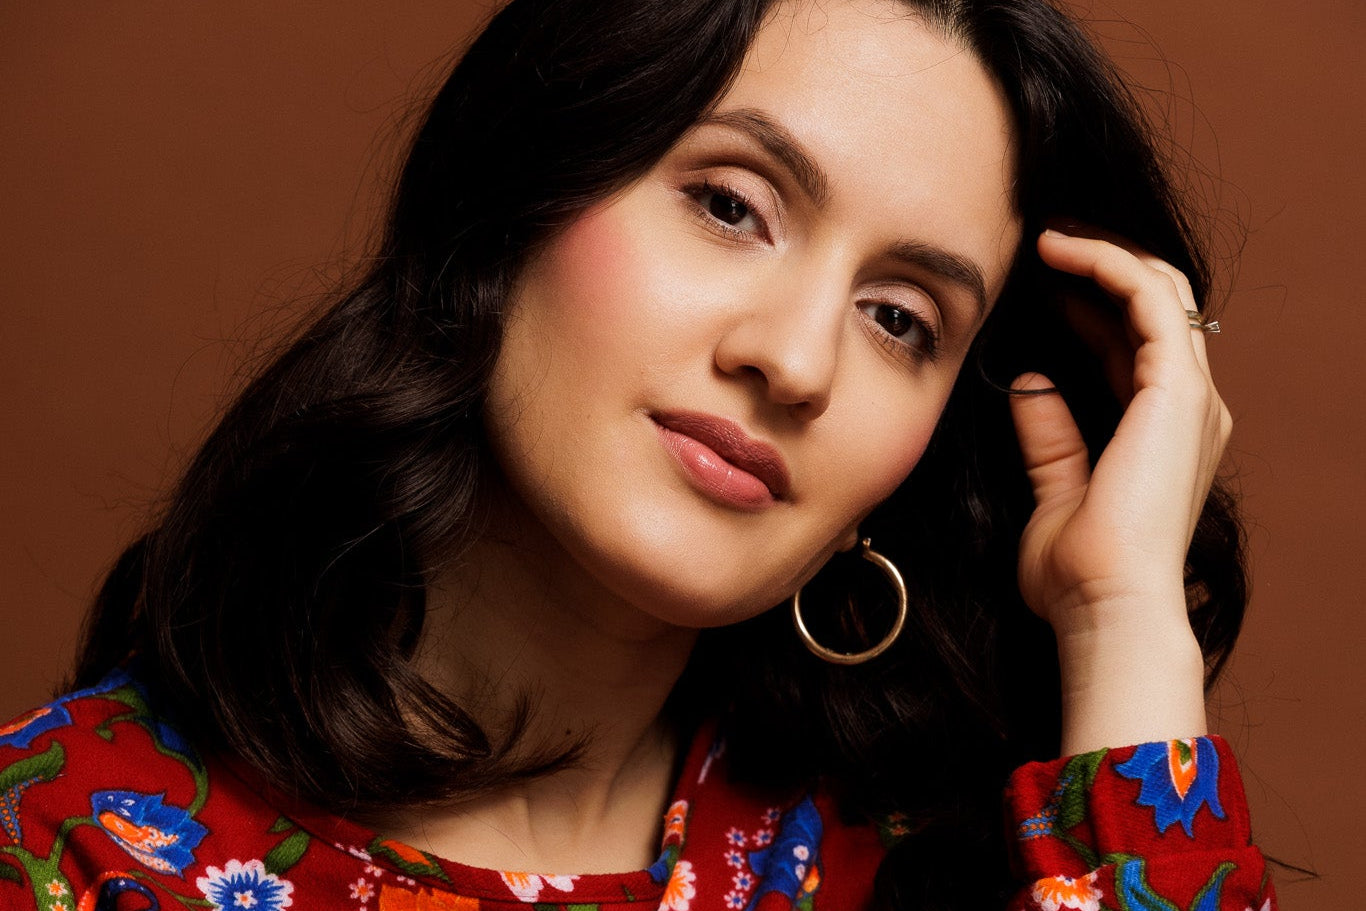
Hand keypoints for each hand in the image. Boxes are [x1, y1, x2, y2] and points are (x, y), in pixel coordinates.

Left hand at [1008, 227, 1231, 752]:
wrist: (1103, 607)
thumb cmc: (1078, 573)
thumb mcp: (1053, 492)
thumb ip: (1048, 435)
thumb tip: (1028, 380)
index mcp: (1161, 433)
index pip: (1132, 345)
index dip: (1088, 305)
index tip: (1036, 283)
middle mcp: (1187, 410)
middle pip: (1155, 308)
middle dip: (1102, 268)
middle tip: (1042, 245)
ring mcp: (1190, 399)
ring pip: (1161, 291)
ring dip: (1104, 255)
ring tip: (1047, 237)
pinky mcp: (1177, 391)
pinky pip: (1150, 300)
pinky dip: (1107, 265)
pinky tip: (1060, 252)